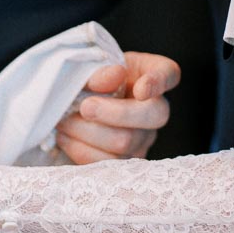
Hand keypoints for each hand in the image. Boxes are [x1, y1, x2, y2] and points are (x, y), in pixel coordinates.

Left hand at [56, 51, 180, 164]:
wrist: (67, 108)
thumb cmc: (84, 83)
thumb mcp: (88, 69)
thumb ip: (101, 71)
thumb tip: (115, 74)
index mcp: (149, 74)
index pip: (168, 73)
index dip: (158, 82)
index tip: (141, 89)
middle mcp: (154, 110)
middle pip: (152, 115)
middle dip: (115, 113)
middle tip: (85, 107)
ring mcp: (142, 139)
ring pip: (125, 142)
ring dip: (88, 132)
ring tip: (65, 122)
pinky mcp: (123, 162)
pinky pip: (107, 163)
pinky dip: (80, 149)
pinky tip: (65, 137)